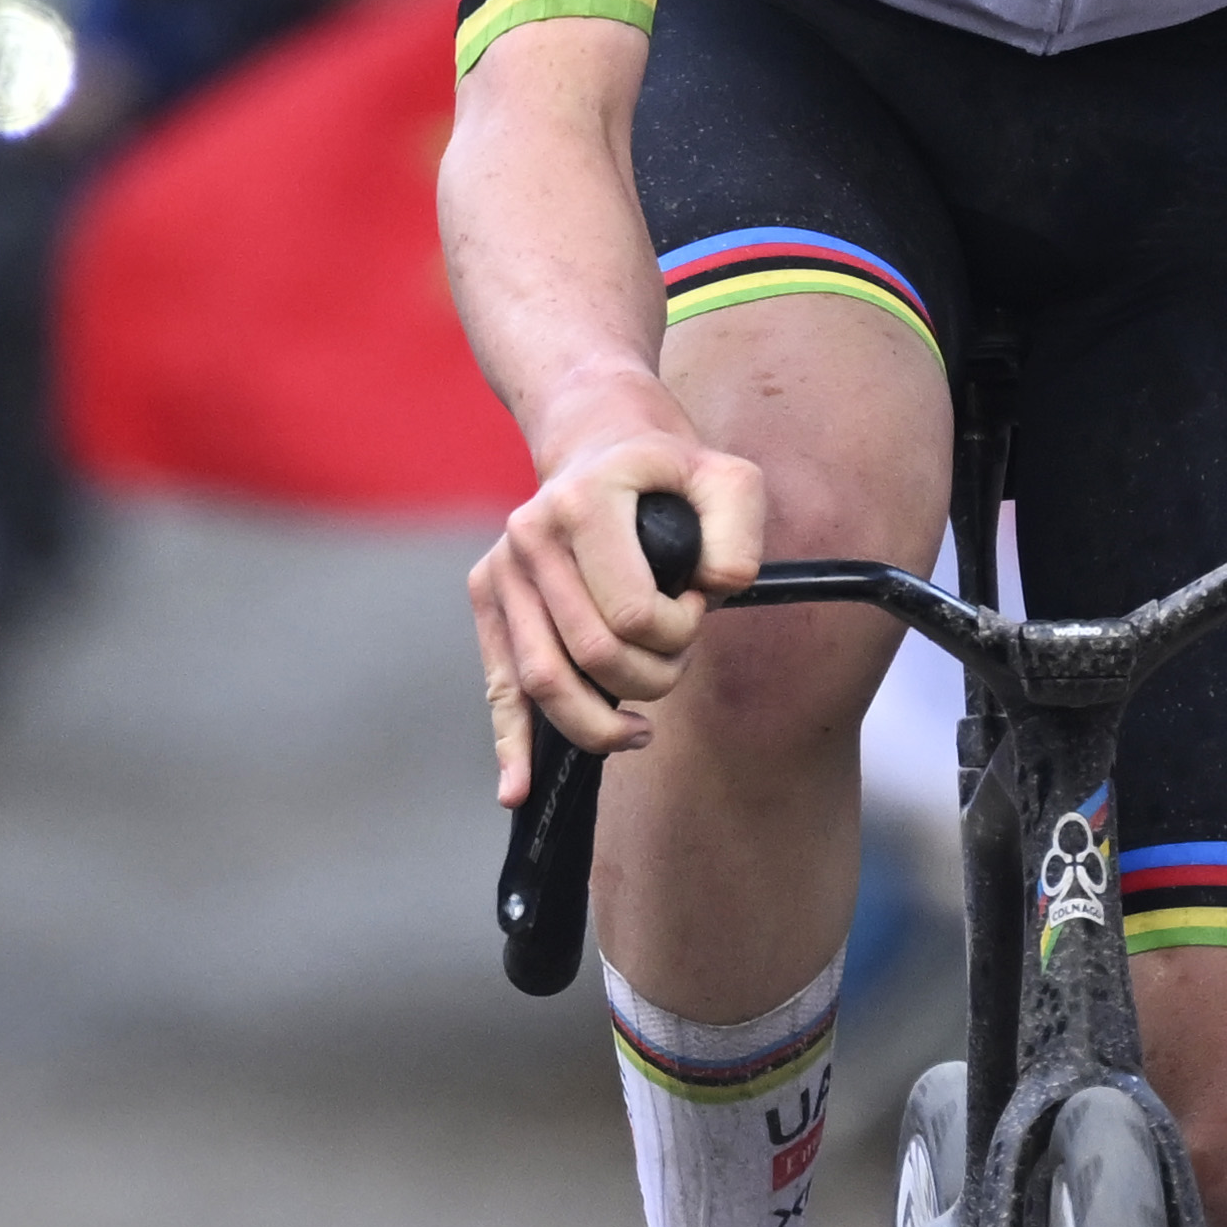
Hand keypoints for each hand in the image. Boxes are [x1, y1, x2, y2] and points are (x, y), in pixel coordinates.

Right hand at [468, 398, 759, 784]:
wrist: (597, 436)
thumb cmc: (669, 468)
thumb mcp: (729, 478)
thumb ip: (738, 537)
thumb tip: (714, 591)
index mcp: (584, 503)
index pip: (630, 616)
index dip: (679, 634)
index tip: (698, 606)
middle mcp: (530, 536)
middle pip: (590, 658)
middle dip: (651, 679)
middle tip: (678, 659)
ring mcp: (501, 569)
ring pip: (543, 683)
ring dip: (600, 720)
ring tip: (639, 724)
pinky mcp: (487, 598)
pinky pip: (499, 685)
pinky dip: (510, 743)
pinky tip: (516, 791)